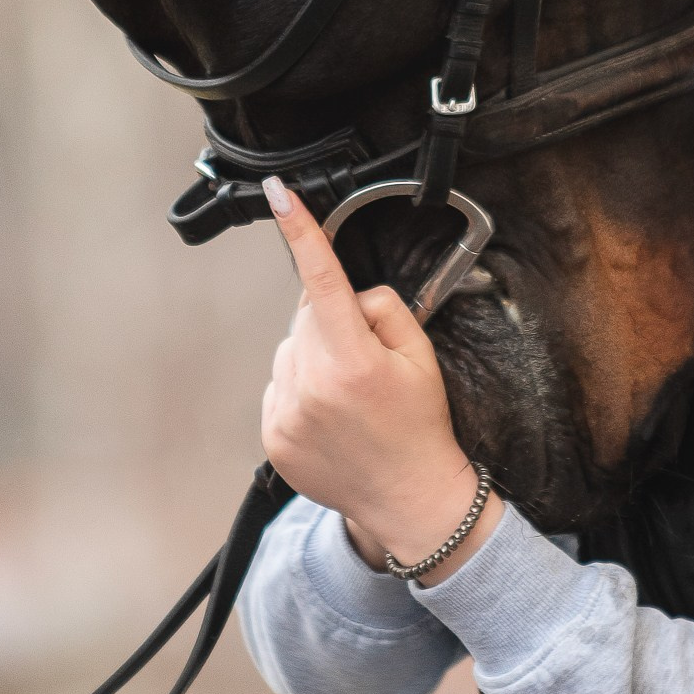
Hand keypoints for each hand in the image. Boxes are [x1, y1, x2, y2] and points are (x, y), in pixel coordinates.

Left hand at [259, 179, 501, 582]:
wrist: (408, 498)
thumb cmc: (419, 426)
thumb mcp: (420, 356)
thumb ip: (381, 309)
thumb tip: (345, 295)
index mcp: (353, 361)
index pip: (322, 280)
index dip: (300, 231)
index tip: (279, 194)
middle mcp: (313, 385)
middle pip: (308, 317)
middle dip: (334, 323)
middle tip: (367, 362)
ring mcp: (287, 412)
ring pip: (291, 349)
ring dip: (315, 357)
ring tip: (349, 397)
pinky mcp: (273, 434)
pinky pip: (280, 385)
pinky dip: (301, 388)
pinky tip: (330, 415)